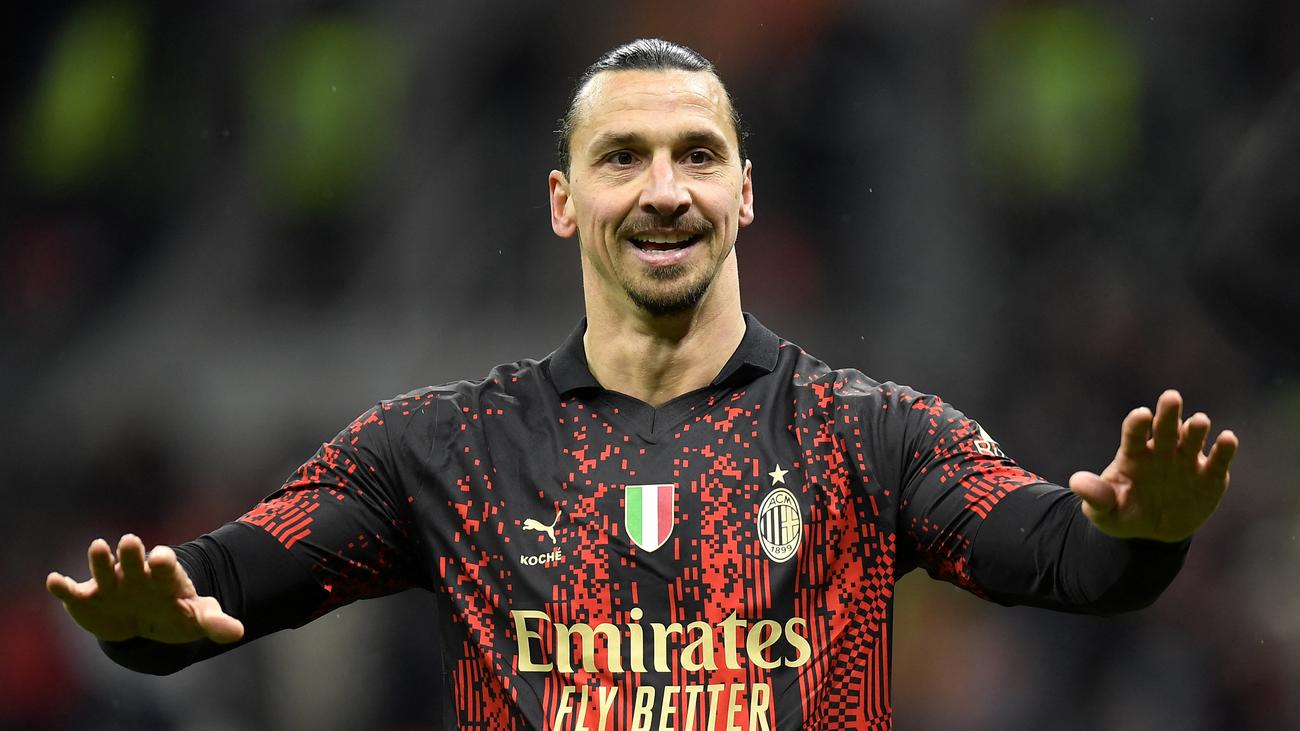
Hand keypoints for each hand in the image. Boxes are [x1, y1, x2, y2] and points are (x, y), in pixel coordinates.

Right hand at [46, 534, 243, 643]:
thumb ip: (215, 622)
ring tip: (98, 546)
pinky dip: (63, 587)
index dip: (163, 562)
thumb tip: (237, 631)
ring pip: (104, 569)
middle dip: (132, 553)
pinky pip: (72, 591)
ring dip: (100, 560)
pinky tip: (54, 582)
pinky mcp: (87, 597)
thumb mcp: (198, 617)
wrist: (147, 619)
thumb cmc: (176, 612)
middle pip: (134, 561)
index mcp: (164, 577)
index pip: (165, 566)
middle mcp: (136, 574)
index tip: (161, 558)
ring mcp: (111, 584)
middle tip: (129, 540)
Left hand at [1069, 390, 1238, 542]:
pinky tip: (1228, 439)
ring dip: (1196, 429)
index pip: (1134, 433)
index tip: (1141, 414)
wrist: (1151, 533)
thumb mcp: (1103, 510)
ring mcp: (1187, 461)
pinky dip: (1224, 449)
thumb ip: (1094, 495)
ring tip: (1198, 421)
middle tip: (1170, 396)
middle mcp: (1162, 450)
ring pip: (1192, 439)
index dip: (1137, 423)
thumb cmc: (1122, 513)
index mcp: (1134, 454)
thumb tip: (1076, 482)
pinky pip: (1218, 461)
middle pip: (1165, 427)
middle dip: (1168, 413)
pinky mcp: (1210, 477)